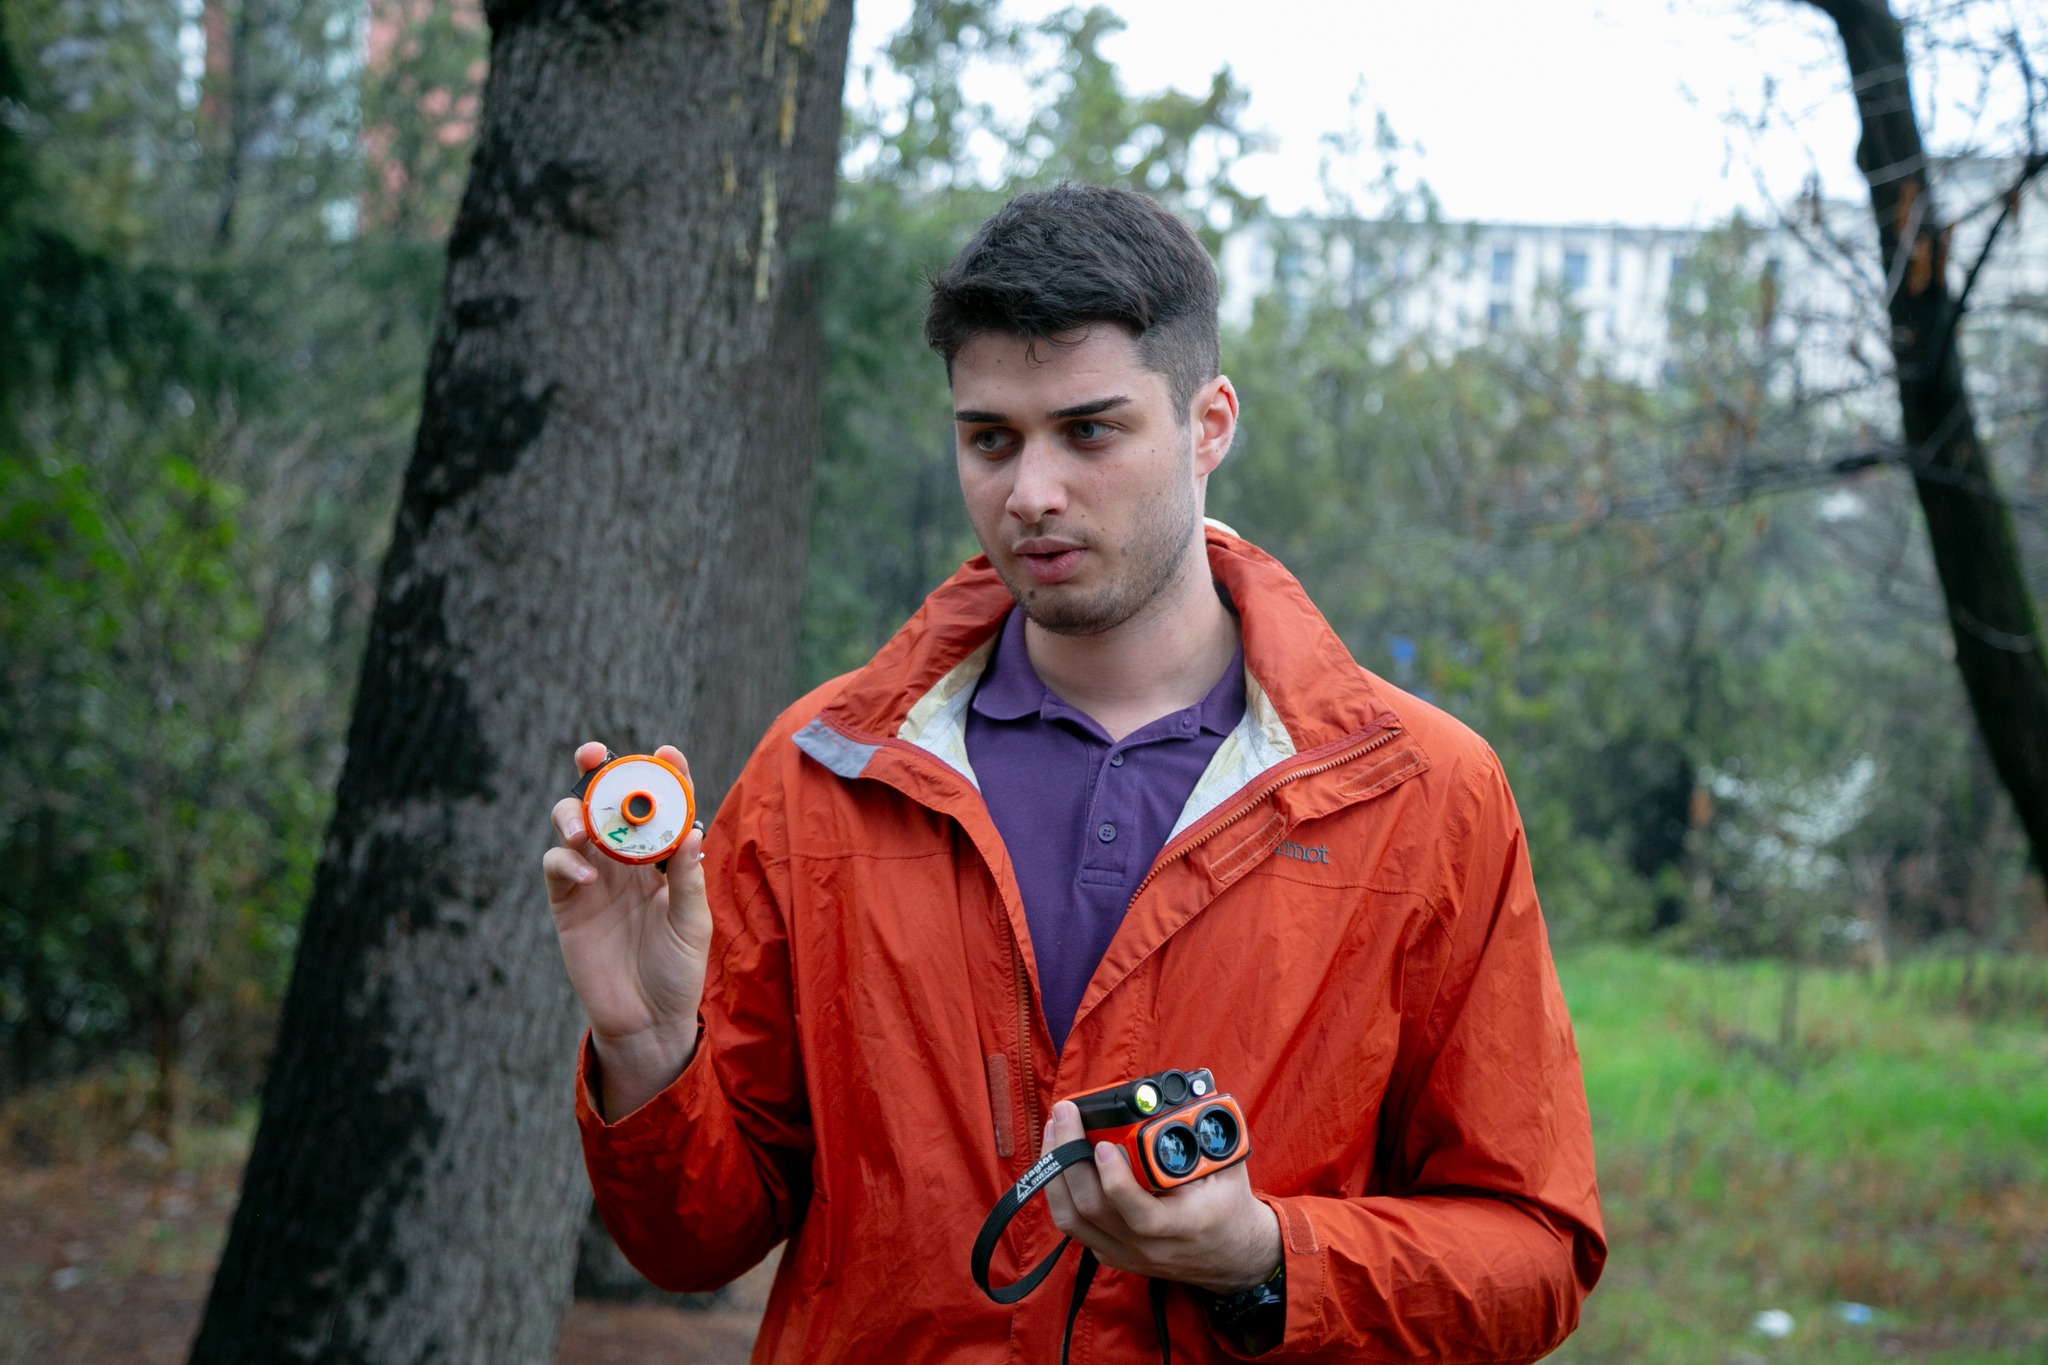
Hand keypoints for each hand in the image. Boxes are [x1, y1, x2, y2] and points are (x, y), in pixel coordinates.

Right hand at [542, 741, 711, 1118]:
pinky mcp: (567, 902)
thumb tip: (691, 832)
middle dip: (599, 772)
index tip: (665, 752)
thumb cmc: (677, 970)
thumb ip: (687, 881)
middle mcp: (626, 859)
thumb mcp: (692, 925)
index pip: (662, 806)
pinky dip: (565, 862)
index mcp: (663, 858)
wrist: (646, 1020)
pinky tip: (586, 875)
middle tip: (595, 755)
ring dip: (574, 813)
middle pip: (607, 802)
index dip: (663, 775)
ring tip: (583, 825)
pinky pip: (556, 867)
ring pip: (573, 825)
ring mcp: (593, 877)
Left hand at [1040, 1100, 1281, 1294]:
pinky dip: (1059, 1189)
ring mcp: (1125, 1254)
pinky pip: (1072, 1224)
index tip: (1104, 1145)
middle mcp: (1149, 1246)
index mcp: (1184, 1225)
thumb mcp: (1228, 1167)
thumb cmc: (1228, 1204)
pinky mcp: (1110, 1254)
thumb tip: (1191, 1089)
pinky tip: (1059, 1156)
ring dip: (1055, 1171)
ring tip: (1055, 1129)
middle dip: (1069, 1158)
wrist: (1231, 1256)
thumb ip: (1210, 1132)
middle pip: (1092, 1210)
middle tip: (1065, 1114)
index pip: (1141, 1215)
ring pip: (1072, 1219)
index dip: (1117, 1182)